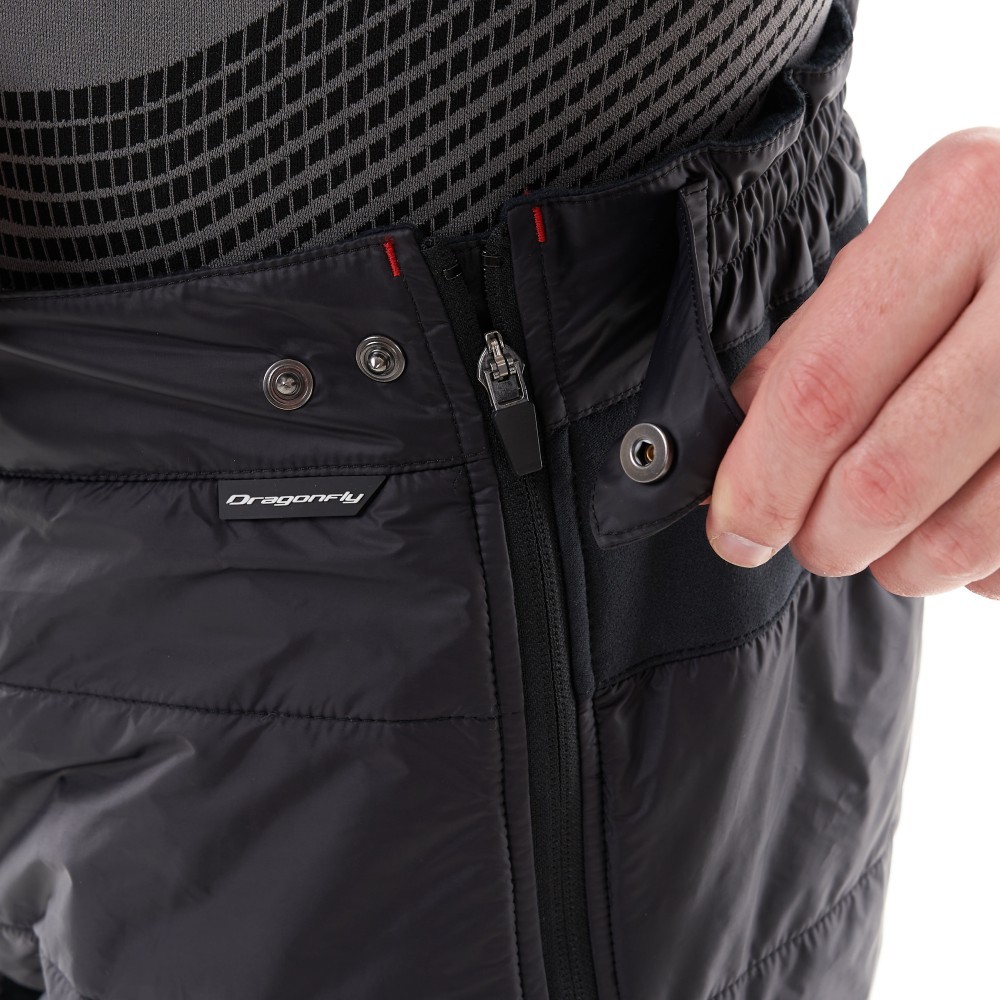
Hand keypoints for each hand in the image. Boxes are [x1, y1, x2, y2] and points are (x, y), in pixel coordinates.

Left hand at [703, 127, 999, 599]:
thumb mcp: (923, 234)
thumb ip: (823, 332)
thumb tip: (743, 437)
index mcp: (964, 208)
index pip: (820, 389)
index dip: (761, 482)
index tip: (735, 530)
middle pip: (883, 478)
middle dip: (824, 536)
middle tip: (812, 540)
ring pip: (962, 539)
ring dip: (901, 563)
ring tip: (890, 538)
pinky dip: (981, 566)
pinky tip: (975, 524)